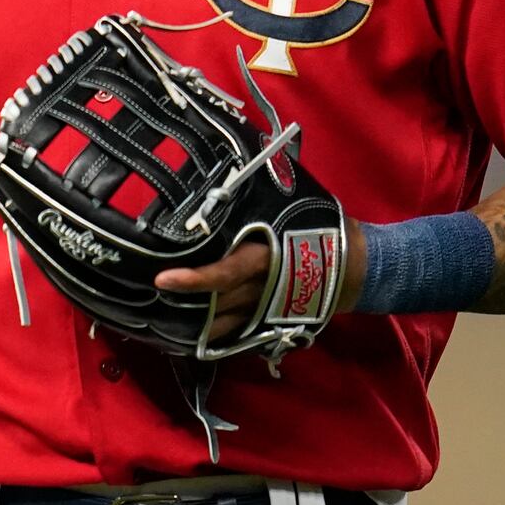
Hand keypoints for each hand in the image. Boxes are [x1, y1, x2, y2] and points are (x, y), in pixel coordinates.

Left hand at [154, 218, 367, 339]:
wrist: (360, 267)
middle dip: (182, 305)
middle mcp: (262, 289)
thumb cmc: (322, 228)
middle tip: (144, 300)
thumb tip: (227, 165)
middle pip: (215, 304)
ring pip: (223, 325)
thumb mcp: (292, 207)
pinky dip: (214, 337)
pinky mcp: (272, 324)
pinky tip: (188, 338)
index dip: (193, 279)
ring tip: (156, 324)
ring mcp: (267, 311)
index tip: (162, 280)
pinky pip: (237, 335)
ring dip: (193, 327)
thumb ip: (259, 199)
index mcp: (266, 259)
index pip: (224, 273)